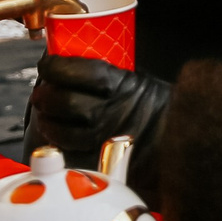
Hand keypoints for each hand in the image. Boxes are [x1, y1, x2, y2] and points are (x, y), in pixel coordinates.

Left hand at [25, 56, 171, 169]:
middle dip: (45, 96)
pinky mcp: (102, 158)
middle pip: (65, 101)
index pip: (78, 70)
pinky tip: (54, 136)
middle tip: (41, 93)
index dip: (55, 67)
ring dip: (48, 121)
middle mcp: (110, 110)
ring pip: (63, 130)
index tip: (47, 64)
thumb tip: (72, 63)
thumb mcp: (138, 80)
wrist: (180, 141)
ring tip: (45, 115)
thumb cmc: (160, 107)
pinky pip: (72, 152)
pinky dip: (58, 143)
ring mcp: (105, 137)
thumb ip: (108, 75)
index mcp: (120, 84)